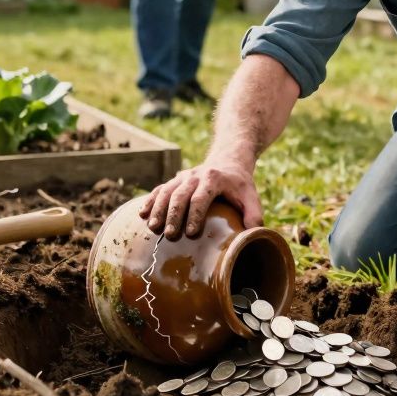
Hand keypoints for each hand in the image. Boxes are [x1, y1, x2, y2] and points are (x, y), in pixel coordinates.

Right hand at [140, 162, 262, 239]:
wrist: (227, 160)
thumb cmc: (239, 184)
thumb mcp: (251, 195)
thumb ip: (254, 213)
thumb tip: (251, 234)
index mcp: (213, 179)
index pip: (201, 197)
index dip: (195, 215)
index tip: (191, 233)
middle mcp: (195, 176)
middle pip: (180, 194)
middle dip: (173, 215)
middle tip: (169, 235)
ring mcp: (182, 177)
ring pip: (166, 191)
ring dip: (158, 209)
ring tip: (153, 228)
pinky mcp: (174, 181)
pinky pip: (159, 189)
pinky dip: (150, 201)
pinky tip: (142, 214)